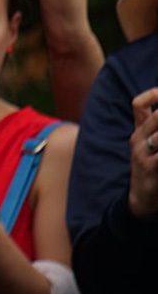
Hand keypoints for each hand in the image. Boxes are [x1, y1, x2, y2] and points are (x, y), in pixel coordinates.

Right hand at [129, 88, 157, 216]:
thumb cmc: (151, 168)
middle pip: (157, 117)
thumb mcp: (149, 145)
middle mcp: (137, 140)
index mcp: (138, 132)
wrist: (142, 199)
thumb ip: (153, 125)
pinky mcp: (151, 169)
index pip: (139, 104)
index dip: (154, 94)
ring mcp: (143, 154)